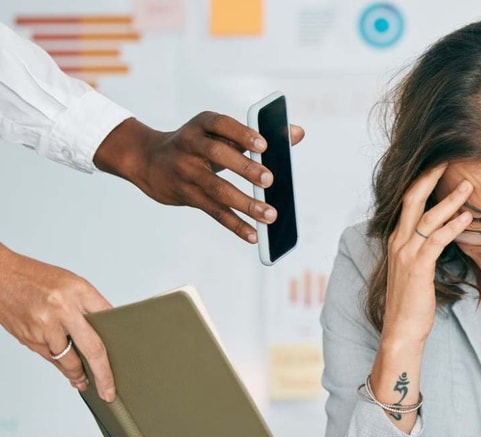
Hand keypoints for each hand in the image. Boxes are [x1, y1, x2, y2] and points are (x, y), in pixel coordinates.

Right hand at [0, 245, 114, 400]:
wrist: (0, 276)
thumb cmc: (37, 277)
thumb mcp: (72, 283)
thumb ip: (91, 305)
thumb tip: (107, 329)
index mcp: (77, 292)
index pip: (107, 321)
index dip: (118, 342)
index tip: (125, 359)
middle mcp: (61, 310)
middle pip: (91, 349)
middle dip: (102, 375)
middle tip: (108, 392)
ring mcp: (43, 326)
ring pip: (67, 360)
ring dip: (77, 374)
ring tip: (85, 382)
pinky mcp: (28, 338)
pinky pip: (49, 357)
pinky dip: (60, 365)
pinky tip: (67, 371)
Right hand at [93, 113, 305, 243]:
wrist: (149, 160)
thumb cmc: (199, 145)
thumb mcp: (220, 133)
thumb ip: (259, 134)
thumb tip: (297, 133)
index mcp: (202, 125)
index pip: (221, 124)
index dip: (241, 133)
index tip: (263, 144)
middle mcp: (190, 145)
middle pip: (218, 155)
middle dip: (245, 168)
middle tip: (269, 179)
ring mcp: (186, 172)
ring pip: (217, 188)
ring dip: (245, 204)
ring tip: (270, 215)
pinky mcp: (186, 195)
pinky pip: (213, 211)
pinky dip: (235, 224)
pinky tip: (253, 234)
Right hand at [380, 163, 473, 345]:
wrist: (401, 329)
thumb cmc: (413, 301)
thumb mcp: (416, 268)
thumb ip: (425, 248)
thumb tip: (443, 233)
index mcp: (397, 239)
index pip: (408, 201)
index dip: (423, 181)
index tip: (440, 165)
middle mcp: (398, 241)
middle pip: (412, 199)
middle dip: (431, 177)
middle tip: (450, 160)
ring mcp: (406, 254)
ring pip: (427, 217)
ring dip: (450, 200)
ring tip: (469, 185)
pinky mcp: (418, 268)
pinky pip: (436, 240)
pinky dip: (453, 226)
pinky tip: (468, 218)